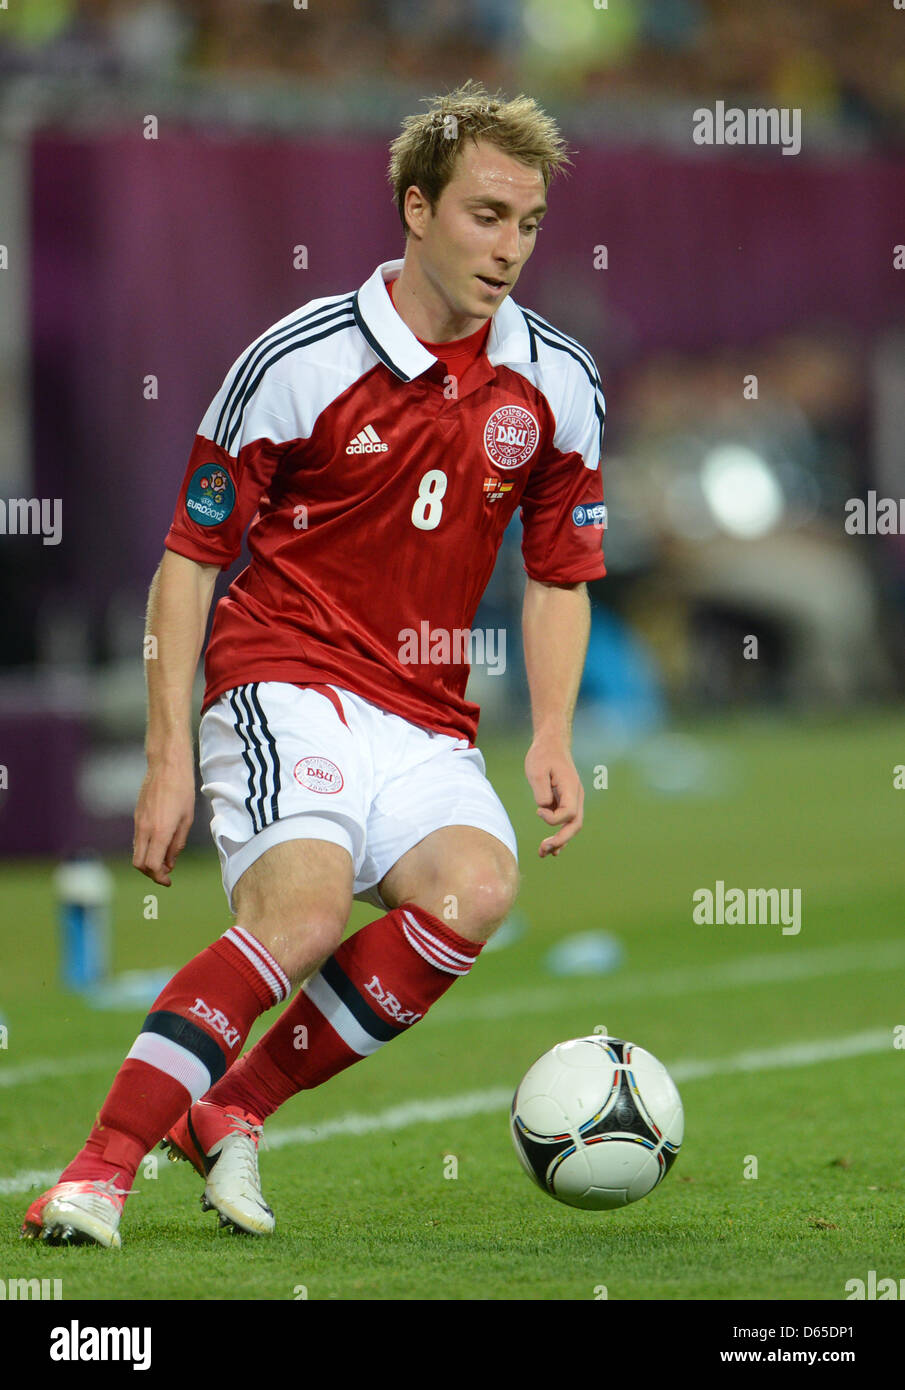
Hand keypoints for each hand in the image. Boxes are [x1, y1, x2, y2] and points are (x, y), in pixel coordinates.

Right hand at [133, 749, 195, 886]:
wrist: (166, 766)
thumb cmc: (182, 790)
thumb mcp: (187, 819)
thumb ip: (177, 844)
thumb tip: (170, 863)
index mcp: (159, 831)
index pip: (152, 865)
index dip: (160, 877)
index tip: (168, 880)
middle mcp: (144, 829)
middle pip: (139, 863)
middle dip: (151, 873)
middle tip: (166, 873)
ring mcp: (138, 822)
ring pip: (136, 852)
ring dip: (148, 862)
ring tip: (165, 860)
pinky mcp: (136, 817)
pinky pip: (137, 840)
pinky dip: (145, 849)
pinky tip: (159, 845)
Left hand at [524, 738, 583, 858]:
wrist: (552, 744)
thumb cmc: (543, 755)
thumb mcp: (536, 770)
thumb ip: (541, 791)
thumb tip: (544, 809)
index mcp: (571, 788)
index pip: (568, 813)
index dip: (552, 818)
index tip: (537, 811)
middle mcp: (576, 796)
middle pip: (575, 824)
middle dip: (560, 840)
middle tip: (543, 850)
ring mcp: (573, 799)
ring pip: (572, 826)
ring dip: (560, 841)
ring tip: (543, 853)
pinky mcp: (566, 801)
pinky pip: (567, 822)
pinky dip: (561, 835)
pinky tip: (552, 849)